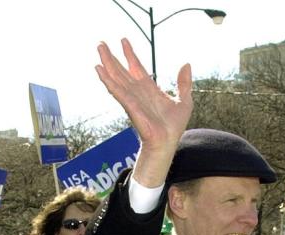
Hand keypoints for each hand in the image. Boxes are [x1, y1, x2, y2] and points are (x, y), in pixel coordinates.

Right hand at [95, 39, 192, 187]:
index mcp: (149, 89)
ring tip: (99, 48)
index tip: (123, 41)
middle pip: (122, 70)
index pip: (137, 68)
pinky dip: (108, 80)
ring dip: (107, 63)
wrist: (168, 143)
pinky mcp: (129, 105)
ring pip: (116, 77)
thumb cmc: (174, 127)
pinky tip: (99, 70)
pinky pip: (116, 91)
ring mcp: (132, 98)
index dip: (130, 55)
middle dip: (112, 57)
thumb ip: (184, 83)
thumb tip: (186, 64)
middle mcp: (138, 92)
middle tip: (101, 43)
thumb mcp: (184, 101)